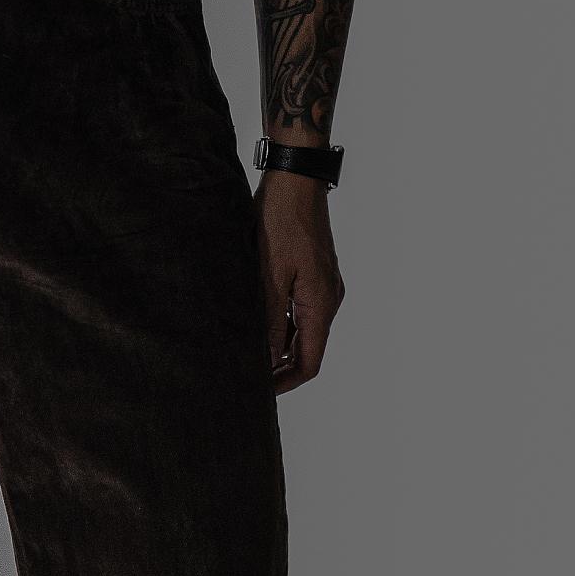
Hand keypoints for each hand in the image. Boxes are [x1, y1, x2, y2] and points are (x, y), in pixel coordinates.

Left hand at [255, 168, 342, 392]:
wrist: (295, 181)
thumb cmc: (282, 224)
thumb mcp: (270, 276)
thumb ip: (268, 321)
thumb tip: (264, 360)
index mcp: (321, 305)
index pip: (309, 362)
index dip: (285, 383)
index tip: (260, 394)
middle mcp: (328, 299)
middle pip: (307, 349)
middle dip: (279, 368)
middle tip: (247, 378)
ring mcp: (323, 286)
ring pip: (301, 330)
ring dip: (278, 345)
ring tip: (245, 351)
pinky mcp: (314, 273)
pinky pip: (299, 310)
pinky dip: (280, 323)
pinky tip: (255, 321)